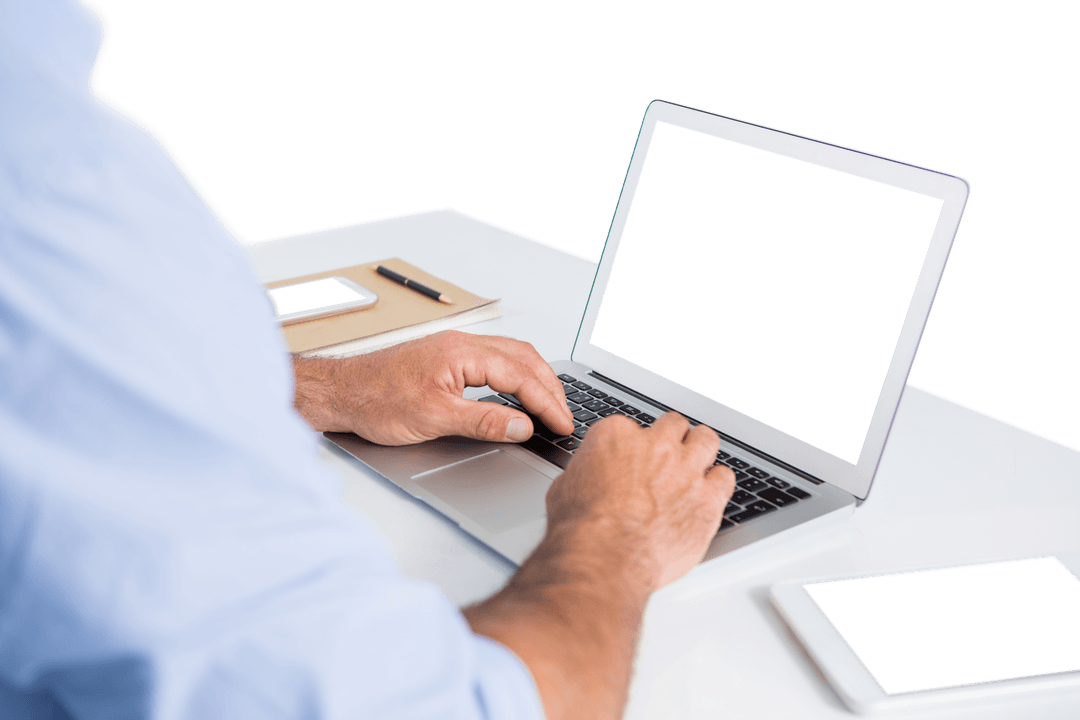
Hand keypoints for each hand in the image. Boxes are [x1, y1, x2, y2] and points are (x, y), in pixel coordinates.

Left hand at [292, 330, 574, 445]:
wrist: (342, 392)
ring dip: (535, 379)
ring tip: (550, 405)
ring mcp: (454, 348)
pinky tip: (518, 392)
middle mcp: (462, 344)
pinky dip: (516, 376)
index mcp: (462, 353)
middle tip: (565, 417)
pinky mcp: (447, 357)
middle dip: (550, 387)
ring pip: (511, 356)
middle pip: (524, 358)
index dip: (547, 402)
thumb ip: (483, 421)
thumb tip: (521, 425)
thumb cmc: (375, 400)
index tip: (563, 423)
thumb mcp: (433, 419)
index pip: (520, 375)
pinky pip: (495, 360)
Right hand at [464, 412, 734, 719]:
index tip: (633, 458)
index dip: (633, 445)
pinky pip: (725, 477)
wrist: (604, 556)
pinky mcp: (708, 498)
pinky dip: (719, 482)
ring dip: (701, 449)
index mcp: (617, 436)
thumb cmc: (581, 528)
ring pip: (706, 440)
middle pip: (673, 425)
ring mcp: (685, 470)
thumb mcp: (567, 487)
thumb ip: (587, 473)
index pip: (631, 426)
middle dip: (671, 438)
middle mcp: (655, 445)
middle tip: (669, 453)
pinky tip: (712, 490)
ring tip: (698, 461)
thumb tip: (588, 478)